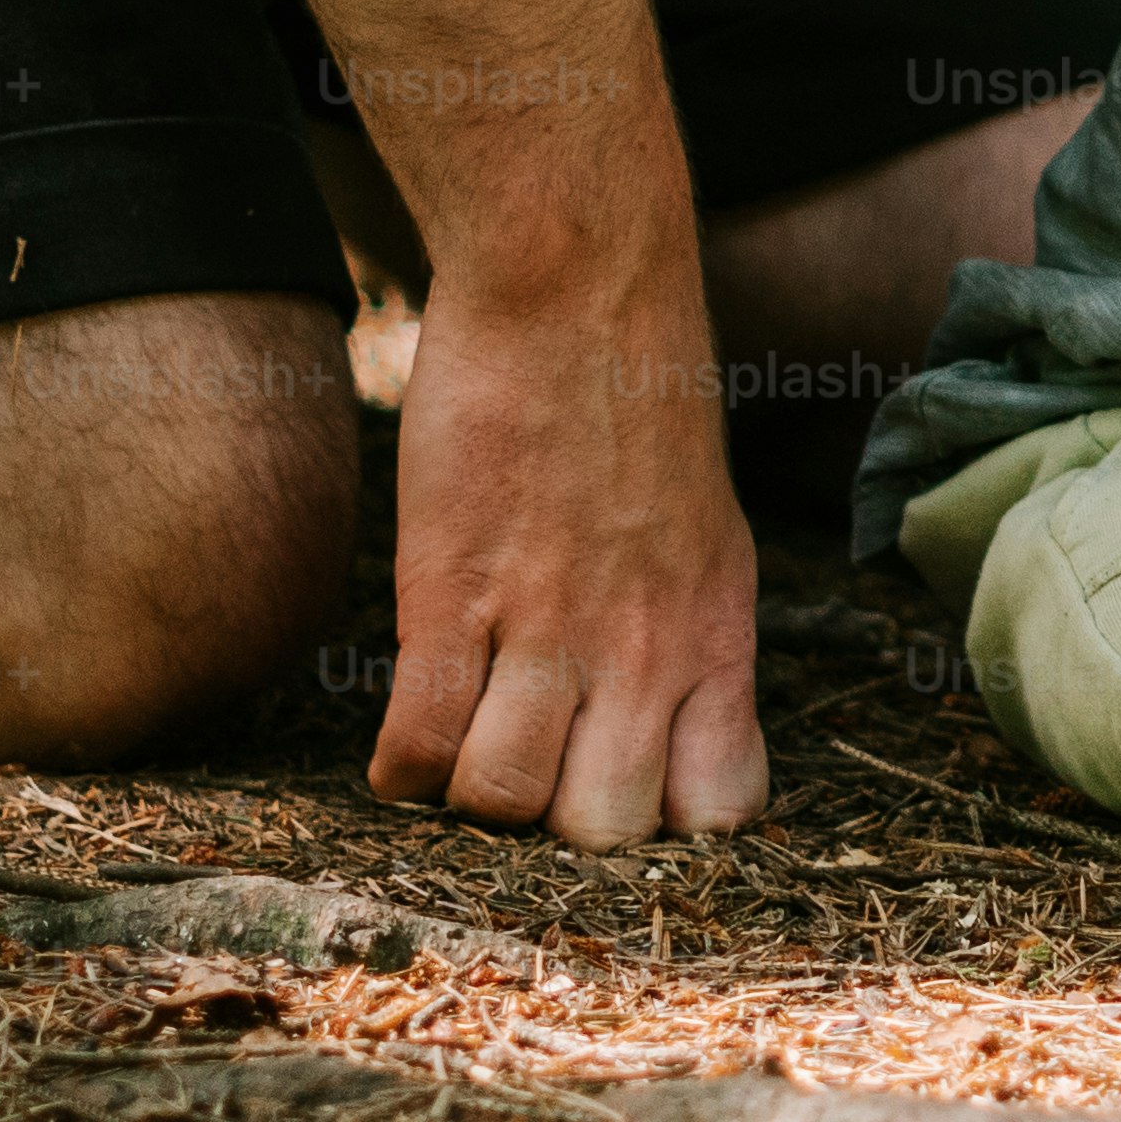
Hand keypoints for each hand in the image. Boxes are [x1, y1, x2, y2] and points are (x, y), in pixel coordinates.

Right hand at [366, 270, 770, 846]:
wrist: (575, 290)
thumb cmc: (637, 402)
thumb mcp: (707, 534)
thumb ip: (690, 638)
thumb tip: (672, 724)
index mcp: (714, 636)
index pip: (721, 812)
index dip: (666, 825)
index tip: (623, 787)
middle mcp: (642, 648)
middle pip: (604, 831)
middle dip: (558, 822)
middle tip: (531, 766)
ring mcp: (545, 625)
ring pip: (504, 799)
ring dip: (470, 791)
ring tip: (465, 741)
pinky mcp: (451, 593)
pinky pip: (417, 743)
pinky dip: (400, 767)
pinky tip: (405, 736)